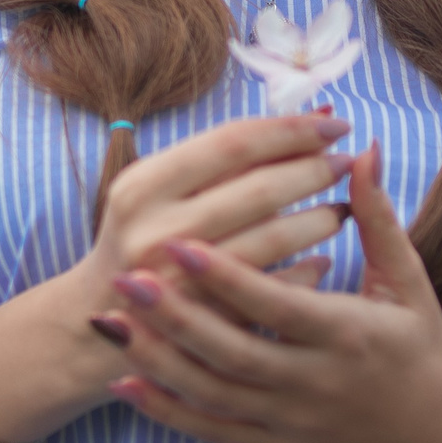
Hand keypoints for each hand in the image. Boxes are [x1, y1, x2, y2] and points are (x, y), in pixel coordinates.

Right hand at [58, 111, 355, 397]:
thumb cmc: (142, 238)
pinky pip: (273, 289)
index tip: (335, 123)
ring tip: (343, 208)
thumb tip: (314, 118)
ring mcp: (178, 282)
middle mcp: (155, 231)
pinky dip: (306, 269)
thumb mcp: (156, 192)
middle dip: (314, 170)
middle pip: (258, 189)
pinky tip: (324, 258)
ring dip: (319, 219)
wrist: (94, 322)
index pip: (232, 142)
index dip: (290, 129)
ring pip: (272, 238)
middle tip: (347, 161)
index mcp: (142, 186)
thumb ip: (221, 158)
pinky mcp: (203, 324)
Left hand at [98, 141, 441, 442]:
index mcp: (346, 333)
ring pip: (213, 394)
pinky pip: (212, 432)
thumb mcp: (407, 282)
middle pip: (233, 352)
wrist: (437, 441)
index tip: (180, 242)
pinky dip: (166, 411)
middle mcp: (314, 382)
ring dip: (159, 358)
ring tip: (112, 320)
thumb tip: (363, 150)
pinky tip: (125, 383)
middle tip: (125, 275)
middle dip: (175, 315)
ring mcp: (290, 420)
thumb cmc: (420, 348)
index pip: (276, 304)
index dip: (227, 276)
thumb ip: (377, 217)